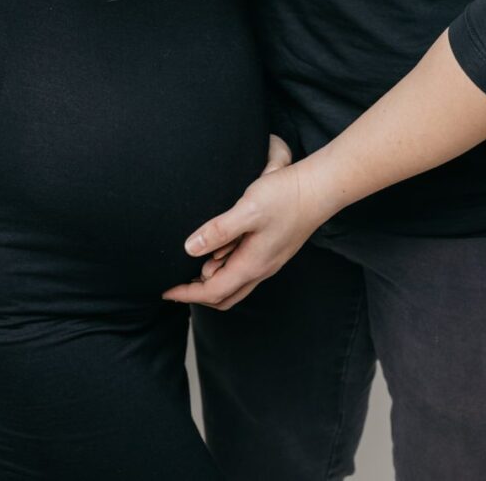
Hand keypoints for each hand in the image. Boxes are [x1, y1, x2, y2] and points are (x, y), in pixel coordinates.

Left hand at [162, 153, 323, 311]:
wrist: (319, 189)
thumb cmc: (285, 196)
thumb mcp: (247, 210)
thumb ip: (218, 230)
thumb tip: (189, 249)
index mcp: (252, 264)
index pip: (213, 292)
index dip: (187, 294)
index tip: (166, 291)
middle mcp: (261, 269)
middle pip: (225, 296)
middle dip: (198, 295)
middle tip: (176, 285)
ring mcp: (269, 260)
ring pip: (236, 284)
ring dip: (212, 282)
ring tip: (191, 268)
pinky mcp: (273, 249)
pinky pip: (245, 270)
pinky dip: (226, 269)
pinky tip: (217, 252)